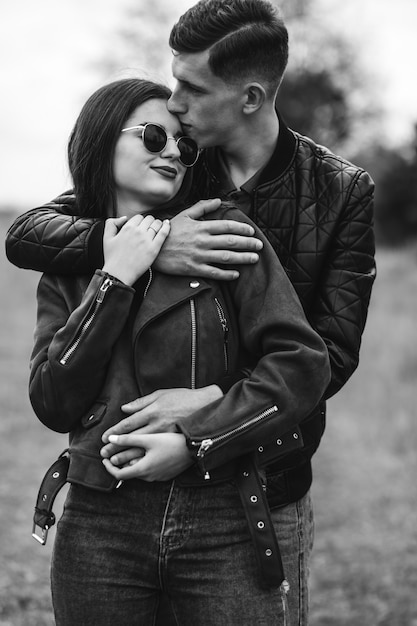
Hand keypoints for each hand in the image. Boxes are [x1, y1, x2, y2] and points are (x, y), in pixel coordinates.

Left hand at [100, 386, 221, 463]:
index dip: (114, 433)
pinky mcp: (172, 447)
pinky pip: (153, 459)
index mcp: (153, 413)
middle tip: (104, 453)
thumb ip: (141, 402)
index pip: (127, 425)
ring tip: (114, 461)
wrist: (206, 411)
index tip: (104, 438)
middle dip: (115, 449)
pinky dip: (141, 463)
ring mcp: (166, 440)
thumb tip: (125, 408)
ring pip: (140, 453)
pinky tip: (133, 465)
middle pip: (130, 442)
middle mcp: (157, 428)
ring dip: (125, 458)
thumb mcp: (161, 395)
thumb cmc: (184, 399)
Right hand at [102, 214, 169, 284]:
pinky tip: (167, 223)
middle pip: (149, 219)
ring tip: (158, 228)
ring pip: (156, 224)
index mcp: (127, 228)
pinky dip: (166, 226)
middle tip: (149, 228)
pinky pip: (163, 233)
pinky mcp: (154, 249)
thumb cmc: (112, 258)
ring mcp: (146, 240)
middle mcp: (138, 232)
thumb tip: (124, 218)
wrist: (118, 274)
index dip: (140, 221)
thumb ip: (112, 223)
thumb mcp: (106, 237)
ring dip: (157, 224)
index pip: (139, 217)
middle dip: (149, 222)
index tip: (141, 226)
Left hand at [102, 433, 192, 481]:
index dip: (109, 468)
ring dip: (130, 464)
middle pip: (129, 474)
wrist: (194, 448)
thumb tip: (111, 439)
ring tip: (127, 452)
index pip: (119, 475)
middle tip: (112, 454)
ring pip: (139, 472)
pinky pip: (149, 472)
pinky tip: (144, 455)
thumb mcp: (148, 438)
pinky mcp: (165, 475)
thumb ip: (128, 439)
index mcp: (143, 469)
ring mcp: (158, 477)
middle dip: (119, 464)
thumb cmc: (172, 442)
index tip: (104, 459)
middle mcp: (150, 476)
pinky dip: (142, 465)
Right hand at [154, 199, 262, 279]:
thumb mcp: (184, 215)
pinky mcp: (194, 269)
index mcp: (201, 227)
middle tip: (260, 245)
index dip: (241, 228)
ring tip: (254, 258)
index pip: (227, 226)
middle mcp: (202, 241)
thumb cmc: (169, 232)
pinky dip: (226, 274)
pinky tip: (236, 274)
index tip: (251, 231)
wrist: (152, 250)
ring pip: (226, 257)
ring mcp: (199, 256)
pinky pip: (214, 273)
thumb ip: (202, 208)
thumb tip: (218, 201)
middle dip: (248, 243)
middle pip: (230, 242)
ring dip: (242, 258)